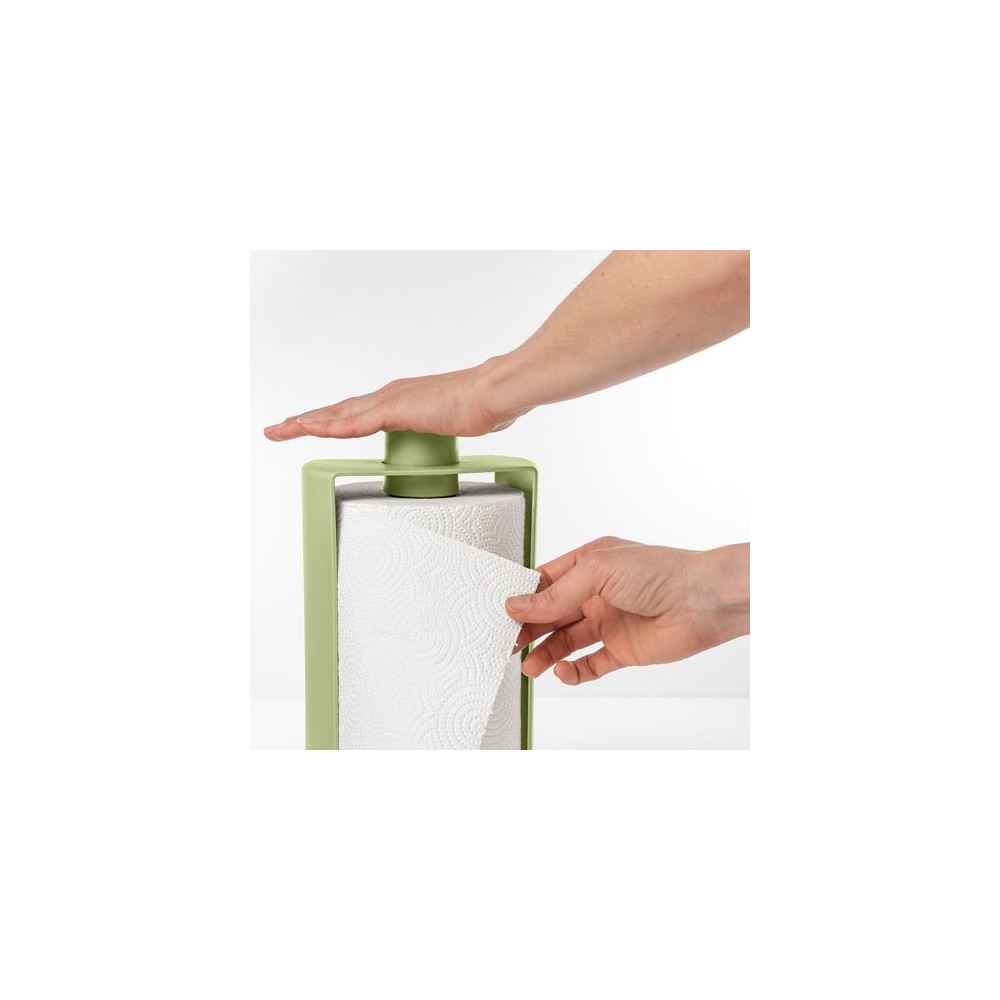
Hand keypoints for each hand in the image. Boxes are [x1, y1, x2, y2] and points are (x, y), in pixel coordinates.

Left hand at [263, 362, 524, 440]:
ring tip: (281, 430)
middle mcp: (388, 396)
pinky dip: (327, 426)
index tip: (315, 426)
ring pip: (337, 415)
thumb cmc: (483, 406)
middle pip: (338, 411)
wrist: (492, 394)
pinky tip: (309, 429)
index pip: (358, 413)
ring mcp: (388, 402)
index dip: (333, 419)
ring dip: (307, 423)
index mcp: (401, 400)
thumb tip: (465, 426)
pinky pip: (352, 424)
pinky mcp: (392, 410)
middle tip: (282, 428)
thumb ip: (454, 424)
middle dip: (308, 420)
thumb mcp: (459, 422)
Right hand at [506, 538, 748, 684]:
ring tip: (529, 666)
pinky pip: (590, 664)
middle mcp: (597, 593)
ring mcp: (610, 622)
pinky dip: (573, 671)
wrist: (702, 601)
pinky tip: (562, 671)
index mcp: (589, 564)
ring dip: (546, 653)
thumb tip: (518, 605)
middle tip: (509, 643)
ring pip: (567, 641)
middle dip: (529, 629)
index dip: (523, 598)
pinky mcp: (623, 650)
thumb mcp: (597, 572)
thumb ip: (555, 594)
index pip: (546, 582)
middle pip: (552, 614)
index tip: (501, 612)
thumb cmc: (659, 571)